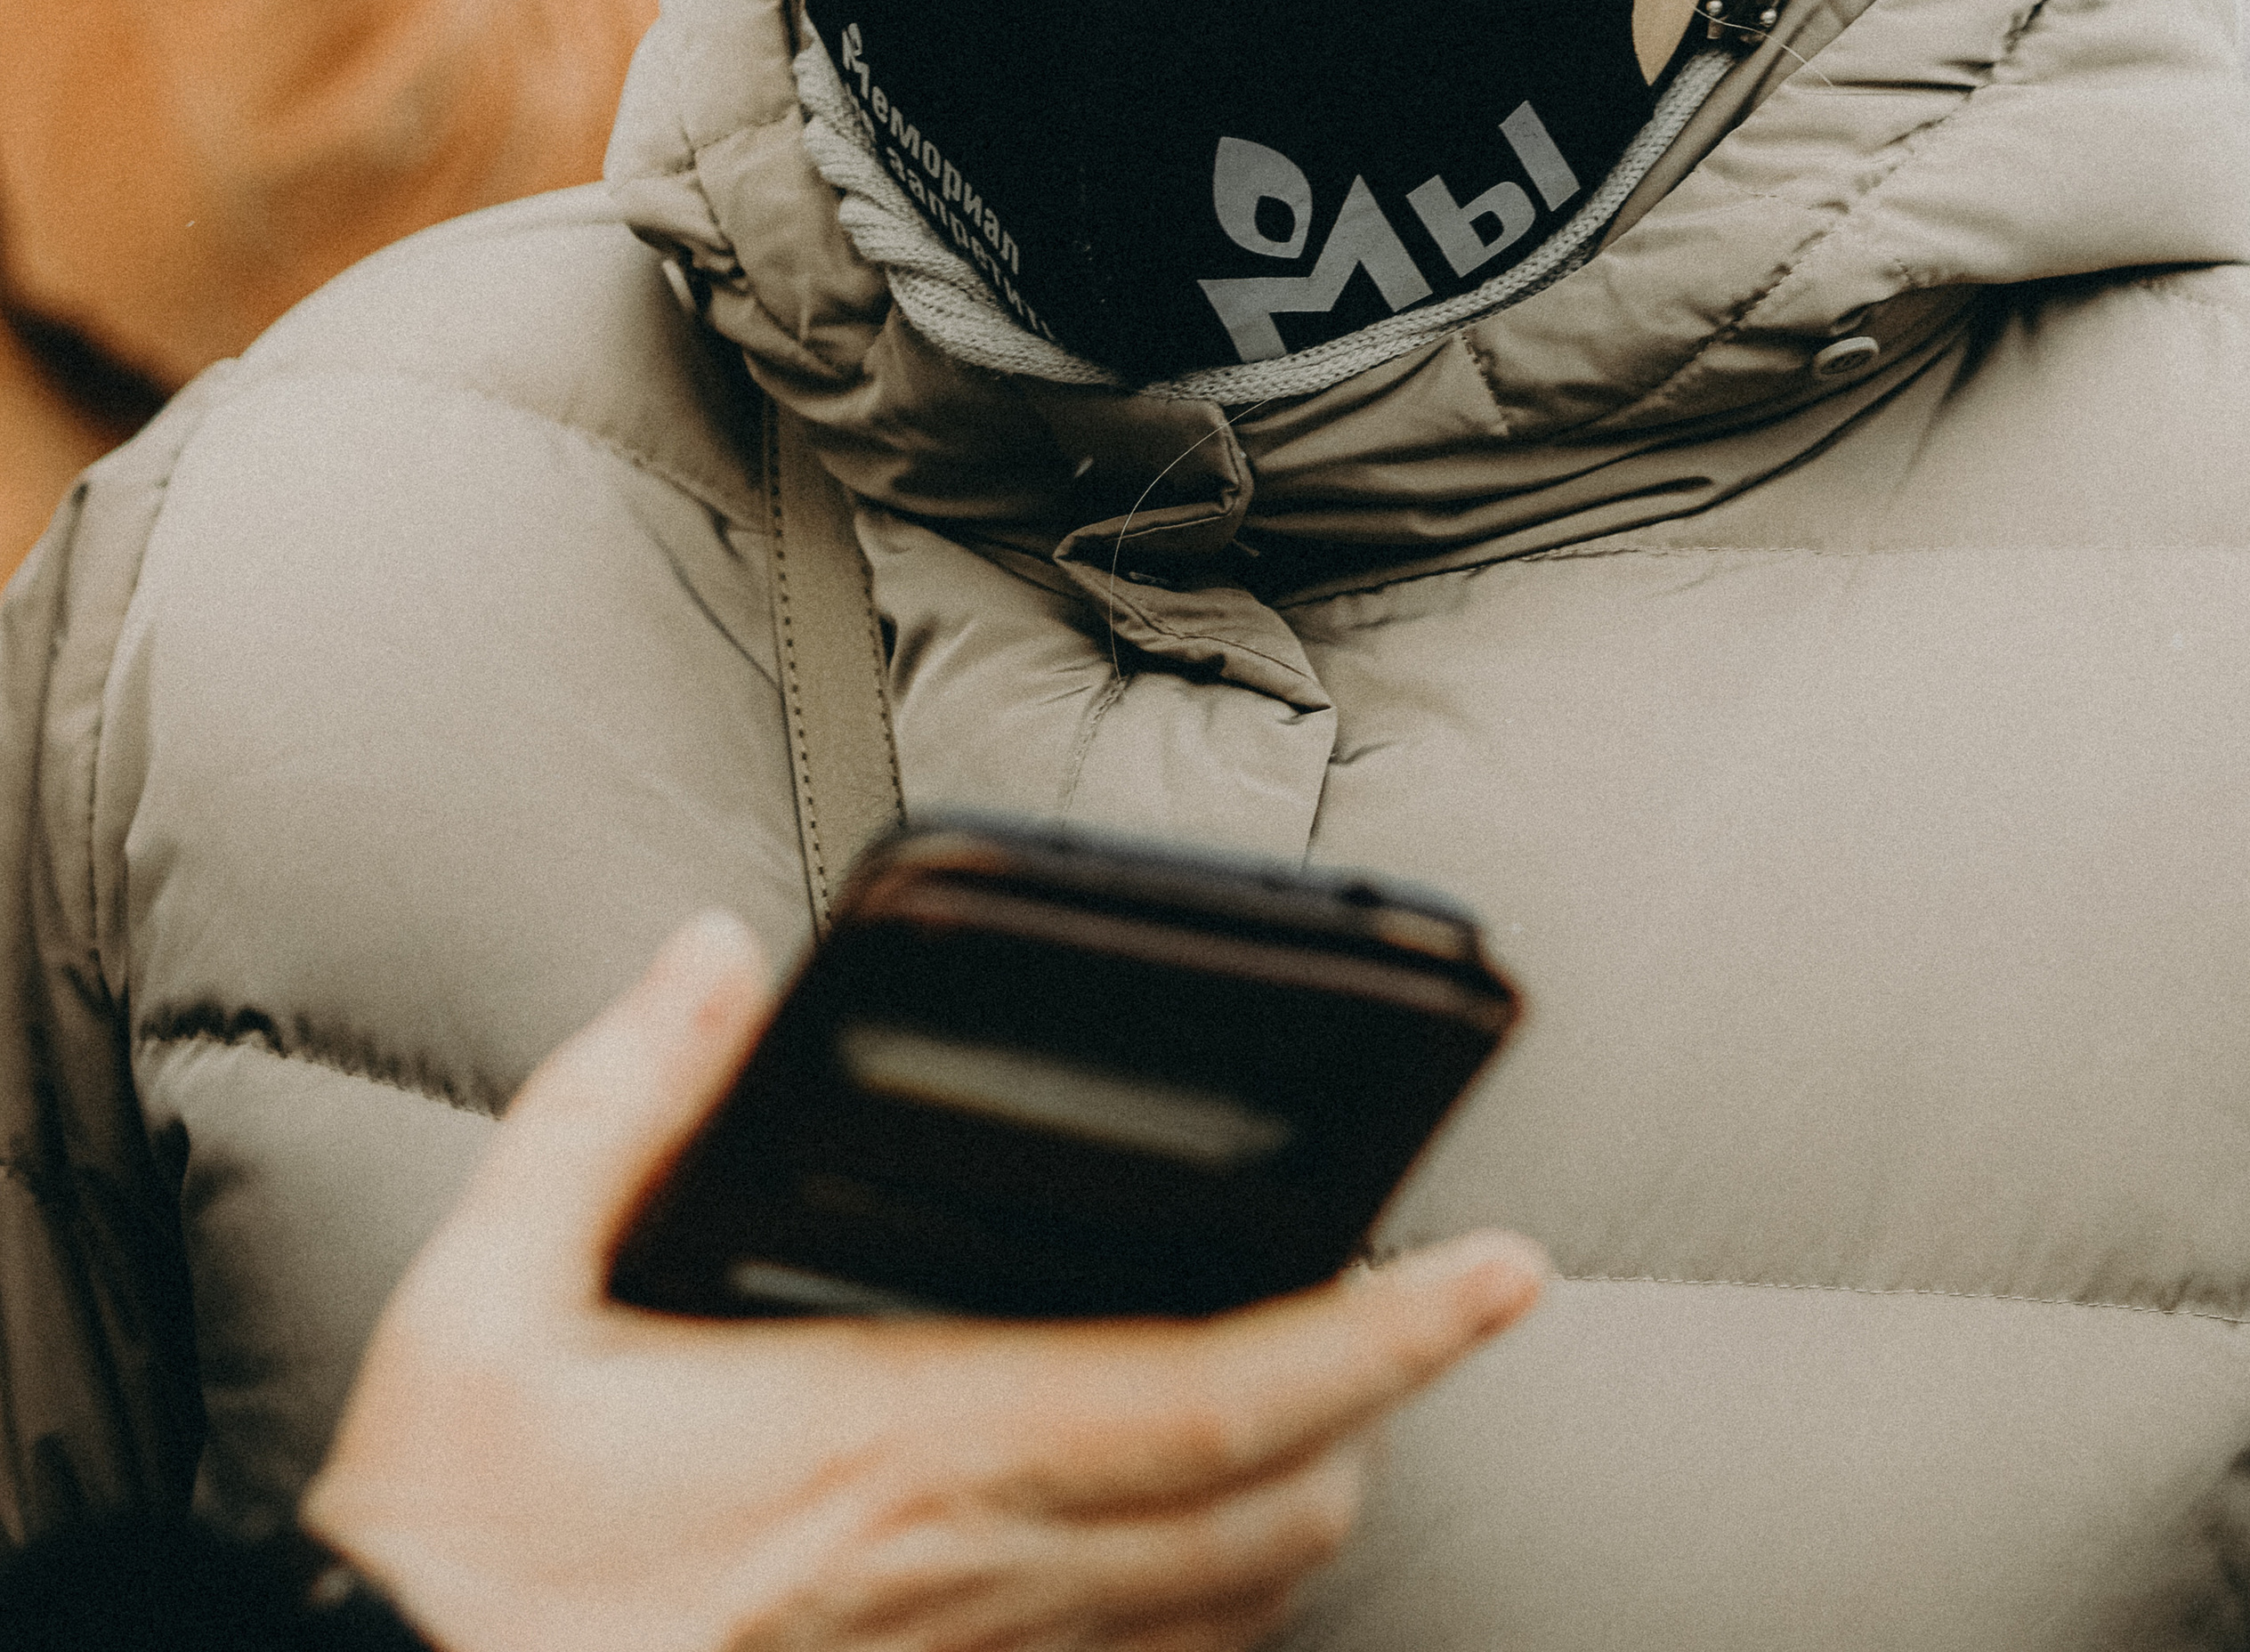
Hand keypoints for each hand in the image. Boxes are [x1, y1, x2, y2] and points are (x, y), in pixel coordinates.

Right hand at [304, 913, 1544, 1651]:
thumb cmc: (451, 1560)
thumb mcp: (486, 1302)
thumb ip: (611, 1104)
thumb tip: (713, 960)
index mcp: (896, 1441)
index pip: (1218, 1392)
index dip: (1390, 1333)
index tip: (1500, 1269)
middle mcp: (969, 1569)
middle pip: (1277, 1509)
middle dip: (1380, 1408)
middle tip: (1415, 1306)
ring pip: (1228, 1606)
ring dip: (1304, 1499)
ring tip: (1325, 1399)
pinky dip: (1199, 1602)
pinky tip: (1173, 1538)